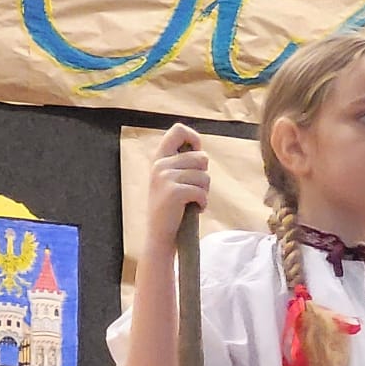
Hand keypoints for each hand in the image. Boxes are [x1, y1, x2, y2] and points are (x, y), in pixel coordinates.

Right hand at [147, 123, 208, 247]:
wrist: (160, 235)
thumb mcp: (171, 180)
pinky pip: (202, 191)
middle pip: (201, 157)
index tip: (196, 156)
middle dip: (203, 176)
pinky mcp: (173, 192)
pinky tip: (194, 209)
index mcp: (159, 158)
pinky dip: (203, 203)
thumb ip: (182, 163)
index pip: (178, 130)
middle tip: (193, 191)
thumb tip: (201, 152)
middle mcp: (160, 164)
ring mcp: (165, 177)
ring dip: (204, 192)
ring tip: (191, 201)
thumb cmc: (172, 208)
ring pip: (205, 176)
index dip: (194, 139)